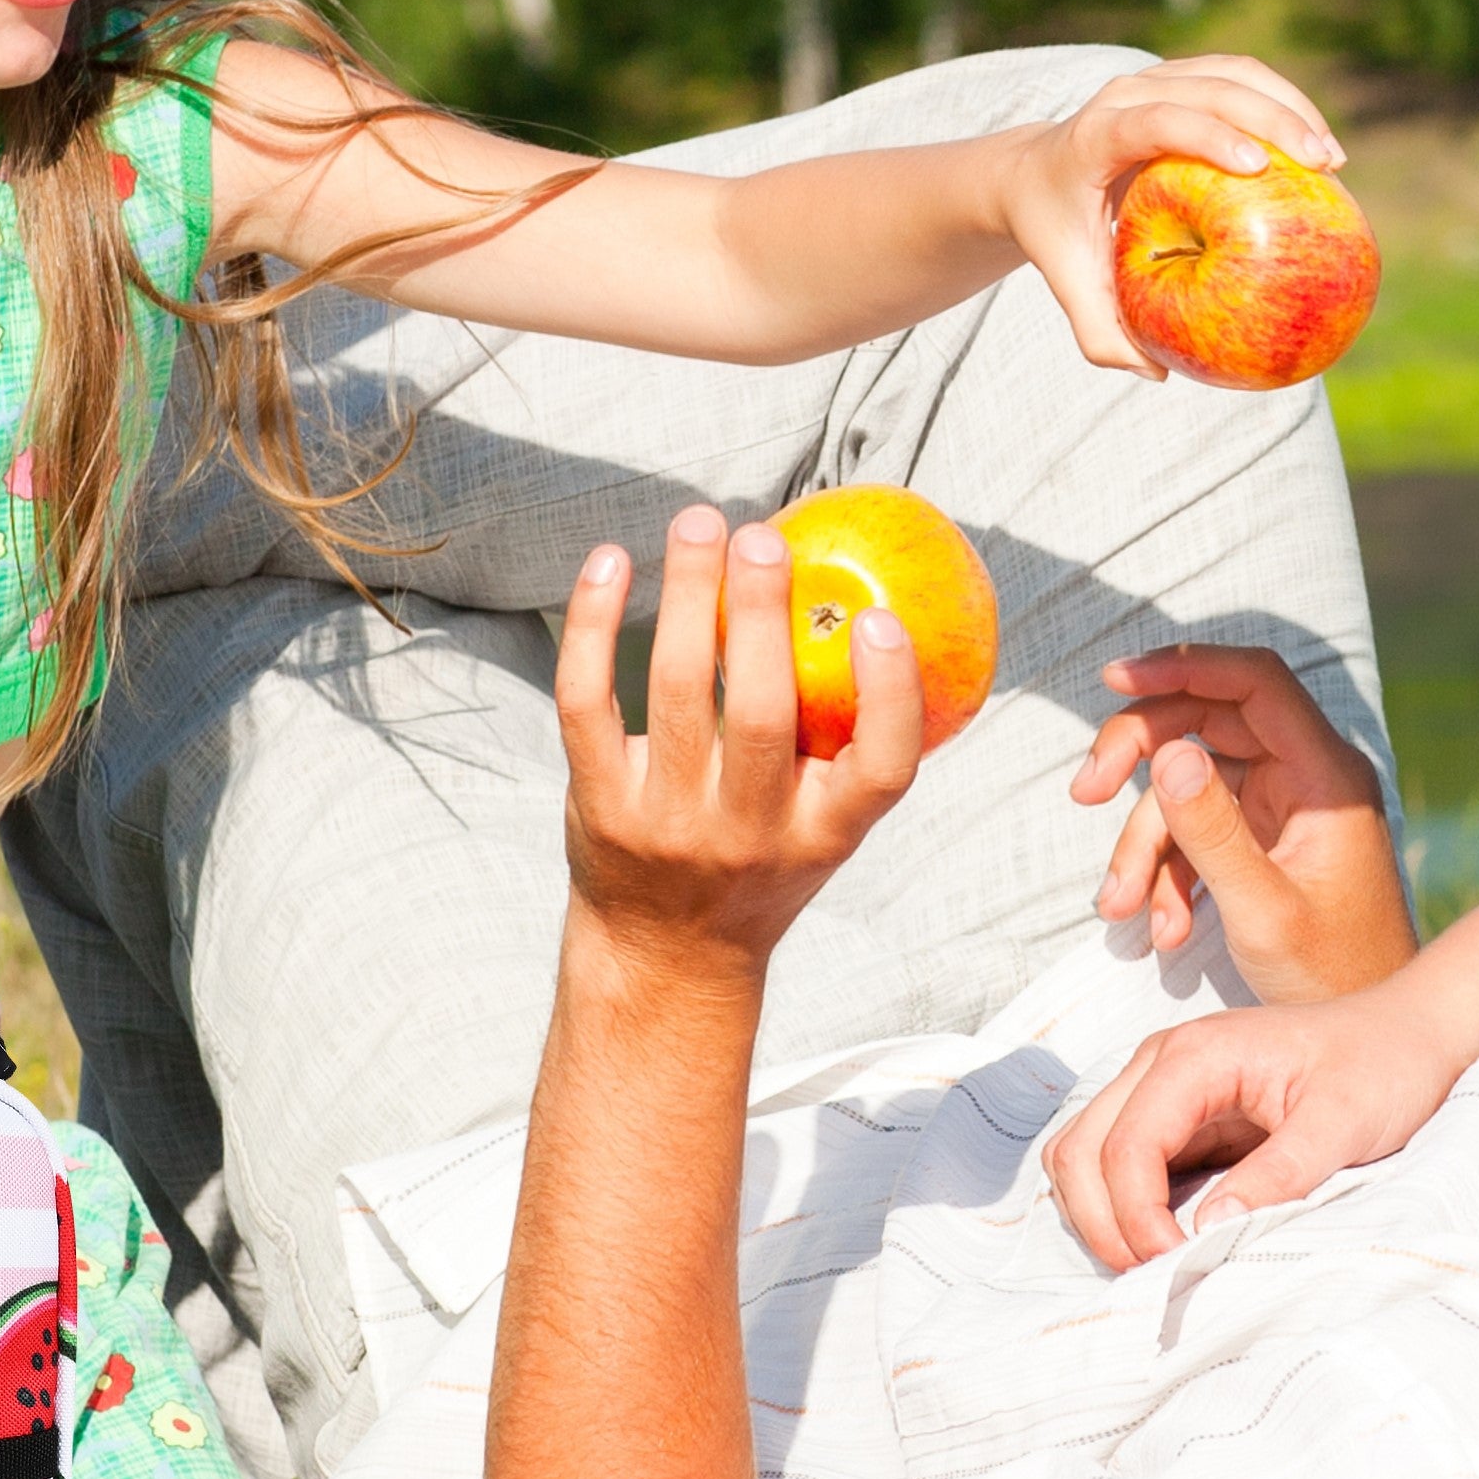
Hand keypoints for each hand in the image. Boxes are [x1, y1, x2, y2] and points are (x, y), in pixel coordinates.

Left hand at [554, 503, 925, 969]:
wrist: (665, 955)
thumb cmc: (761, 863)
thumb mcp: (824, 828)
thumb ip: (851, 744)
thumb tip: (883, 608)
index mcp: (825, 835)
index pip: (882, 770)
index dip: (889, 692)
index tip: (879, 618)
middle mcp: (751, 835)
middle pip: (763, 715)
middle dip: (764, 614)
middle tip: (763, 537)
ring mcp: (669, 824)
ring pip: (677, 692)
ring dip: (689, 595)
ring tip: (699, 523)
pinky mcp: (600, 806)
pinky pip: (588, 702)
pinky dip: (595, 625)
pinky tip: (611, 564)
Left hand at [998, 54, 1346, 375]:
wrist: (1034, 173)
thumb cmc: (1057, 232)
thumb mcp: (1067, 282)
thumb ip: (1099, 333)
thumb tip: (1156, 373)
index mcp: (1095, 135)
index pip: (1155, 120)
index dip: (1205, 134)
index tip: (1254, 165)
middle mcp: (1126, 94)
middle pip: (1210, 85)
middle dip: (1274, 117)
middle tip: (1323, 166)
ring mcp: (1156, 79)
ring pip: (1236, 73)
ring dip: (1291, 106)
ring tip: (1332, 159)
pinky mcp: (1183, 78)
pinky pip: (1243, 81)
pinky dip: (1284, 105)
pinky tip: (1316, 149)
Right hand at [1042, 976, 1471, 1267]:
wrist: (1410, 1034)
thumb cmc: (1383, 1066)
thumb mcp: (1344, 1123)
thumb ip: (1278, 1174)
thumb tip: (1206, 1232)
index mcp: (1196, 1055)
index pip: (1124, 1146)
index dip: (1136, 1218)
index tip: (1177, 1267)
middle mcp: (1161, 1064)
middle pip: (1080, 1151)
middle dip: (1104, 1223)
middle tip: (1155, 1279)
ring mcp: (1162, 1088)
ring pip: (1083, 1158)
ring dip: (1102, 1217)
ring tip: (1155, 1266)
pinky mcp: (1177, 1116)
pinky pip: (1118, 1164)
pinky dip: (1121, 1208)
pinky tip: (1163, 1242)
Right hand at [1069, 644, 1414, 1003]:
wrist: (1360, 1030)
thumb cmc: (1333, 976)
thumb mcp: (1263, 910)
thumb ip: (1213, 832)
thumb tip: (1168, 752)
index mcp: (1326, 775)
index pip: (1255, 682)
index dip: (1184, 666)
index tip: (1116, 677)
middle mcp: (1306, 776)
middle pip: (1206, 723)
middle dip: (1139, 760)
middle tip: (1083, 793)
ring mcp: (1281, 807)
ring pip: (1188, 786)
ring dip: (1145, 846)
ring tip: (1122, 909)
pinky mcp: (1260, 839)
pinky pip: (1195, 831)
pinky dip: (1167, 874)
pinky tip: (1165, 928)